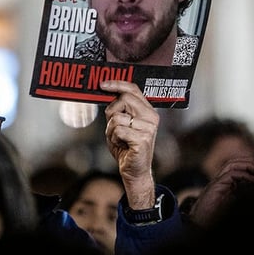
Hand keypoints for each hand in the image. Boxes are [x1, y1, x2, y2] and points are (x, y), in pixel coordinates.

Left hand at [101, 80, 159, 209]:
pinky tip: (122, 145)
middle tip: (113, 126)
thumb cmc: (126, 147)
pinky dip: (113, 138)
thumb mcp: (121, 124)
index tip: (102, 84)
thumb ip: (118, 110)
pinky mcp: (142, 139)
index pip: (133, 89)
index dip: (117, 84)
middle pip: (124, 99)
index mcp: (147, 111)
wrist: (134, 170)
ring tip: (119, 139)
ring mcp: (148, 128)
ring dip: (111, 130)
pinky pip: (118, 130)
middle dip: (111, 111)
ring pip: (117, 117)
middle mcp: (151, 117)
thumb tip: (106, 93)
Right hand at [189, 156, 253, 227]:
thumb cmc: (215, 218)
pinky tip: (252, 180)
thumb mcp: (233, 205)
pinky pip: (229, 175)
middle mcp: (218, 181)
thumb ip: (241, 197)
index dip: (246, 165)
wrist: (201, 224)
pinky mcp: (215, 186)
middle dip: (246, 161)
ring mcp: (216, 183)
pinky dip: (242, 174)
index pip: (234, 168)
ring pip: (230, 165)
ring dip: (245, 165)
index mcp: (223, 185)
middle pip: (232, 163)